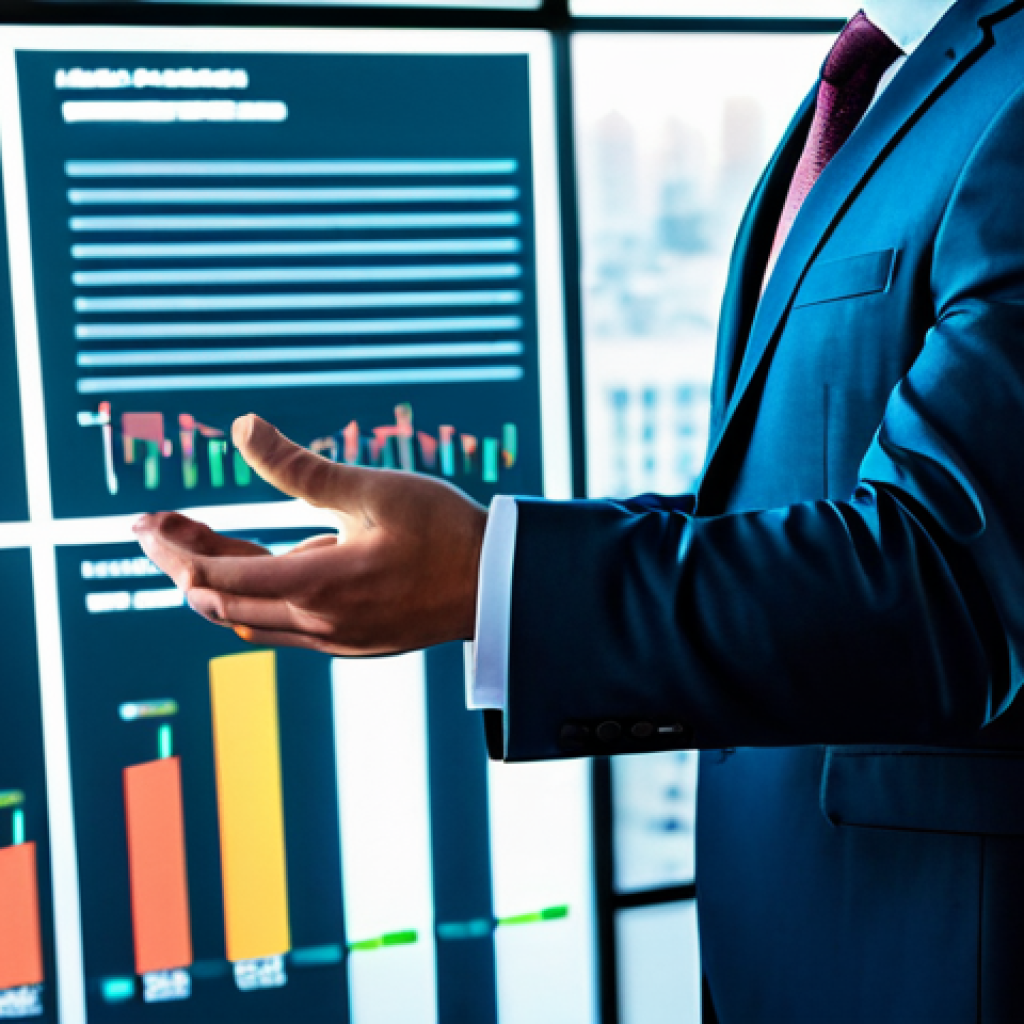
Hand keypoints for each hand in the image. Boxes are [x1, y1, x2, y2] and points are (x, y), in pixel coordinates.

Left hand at [133, 414, 487, 655]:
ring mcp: (335, 640)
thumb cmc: (443, 532)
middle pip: (222, 604)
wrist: (499, 585)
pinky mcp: (352, 643)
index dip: (172, 548)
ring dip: (217, 585)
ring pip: (249, 621)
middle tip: (158, 527)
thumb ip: (300, 466)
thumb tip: (241, 428)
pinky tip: (262, 571)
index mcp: (317, 586)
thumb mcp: (372, 489)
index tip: (143, 522)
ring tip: (200, 543)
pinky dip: (254, 600)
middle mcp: (317, 624)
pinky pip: (282, 629)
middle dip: (182, 564)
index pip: (216, 576)